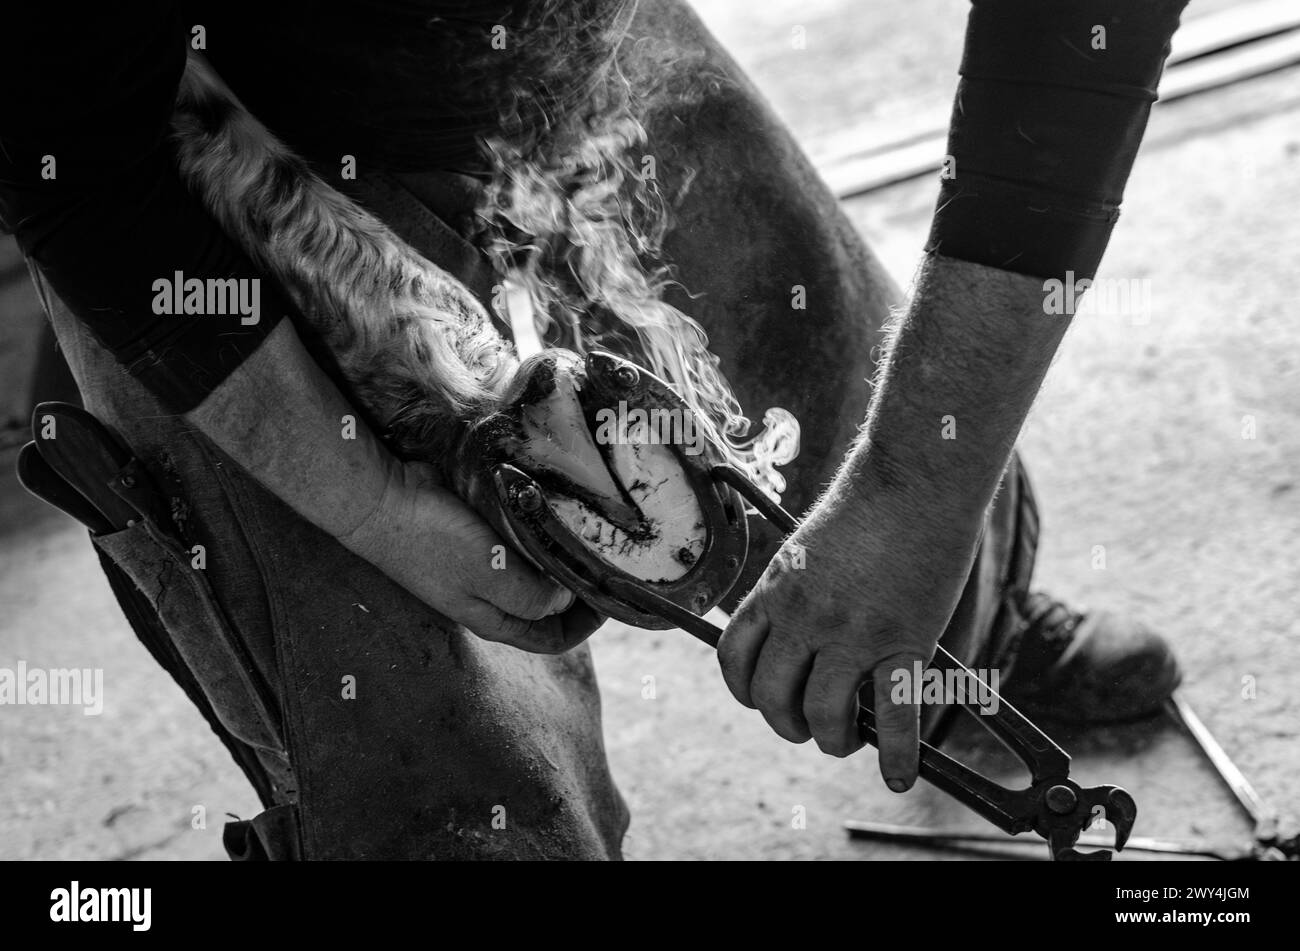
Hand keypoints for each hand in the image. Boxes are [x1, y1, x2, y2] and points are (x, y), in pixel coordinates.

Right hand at [344, 458, 602, 652]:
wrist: (383, 498)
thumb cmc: (433, 543)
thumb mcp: (491, 578)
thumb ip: (534, 596)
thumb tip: (569, 596)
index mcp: (495, 618)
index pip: (554, 638)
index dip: (588, 624)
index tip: (611, 595)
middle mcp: (491, 595)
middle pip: (550, 603)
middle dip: (581, 585)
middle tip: (609, 555)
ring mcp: (484, 562)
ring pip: (539, 566)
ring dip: (564, 552)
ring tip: (592, 530)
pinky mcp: (480, 529)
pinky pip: (524, 534)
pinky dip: (544, 527)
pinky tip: (561, 508)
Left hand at [717, 467, 984, 789]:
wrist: (915, 477)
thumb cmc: (868, 505)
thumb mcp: (808, 546)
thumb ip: (800, 594)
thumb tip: (808, 643)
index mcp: (774, 591)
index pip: (735, 660)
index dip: (747, 691)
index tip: (767, 699)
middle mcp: (802, 617)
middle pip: (772, 698)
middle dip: (788, 724)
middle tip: (811, 725)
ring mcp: (851, 633)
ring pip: (823, 715)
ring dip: (833, 739)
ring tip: (847, 739)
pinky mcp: (902, 641)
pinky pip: (896, 714)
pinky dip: (898, 754)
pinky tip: (900, 775)